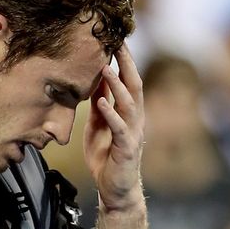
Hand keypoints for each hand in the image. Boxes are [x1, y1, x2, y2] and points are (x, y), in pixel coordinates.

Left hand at [83, 45, 144, 211]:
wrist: (114, 189)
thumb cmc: (106, 156)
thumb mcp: (97, 125)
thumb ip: (98, 104)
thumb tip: (94, 82)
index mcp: (127, 111)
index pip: (127, 80)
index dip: (122, 60)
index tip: (114, 39)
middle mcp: (134, 118)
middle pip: (133, 85)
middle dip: (126, 64)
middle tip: (117, 43)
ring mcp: (132, 132)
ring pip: (129, 103)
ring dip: (117, 85)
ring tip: (105, 69)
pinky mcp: (126, 148)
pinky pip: (120, 128)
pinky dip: (111, 114)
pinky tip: (101, 104)